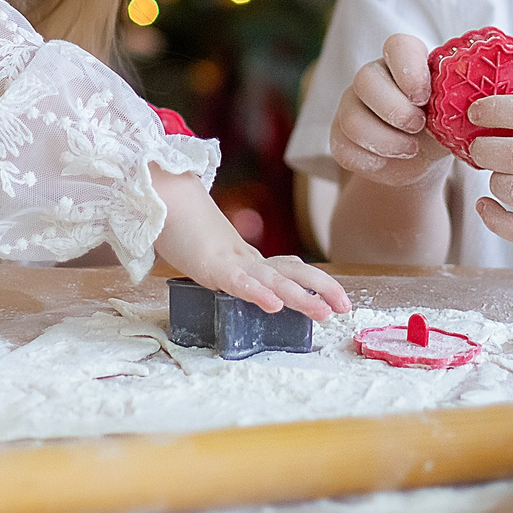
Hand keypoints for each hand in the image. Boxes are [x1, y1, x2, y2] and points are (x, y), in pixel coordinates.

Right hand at [152, 169, 350, 320]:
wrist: (166, 199)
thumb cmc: (188, 231)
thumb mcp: (218, 259)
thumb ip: (238, 272)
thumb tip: (256, 289)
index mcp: (252, 260)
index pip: (293, 270)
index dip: (319, 282)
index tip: (339, 300)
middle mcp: (249, 260)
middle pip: (294, 273)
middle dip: (323, 289)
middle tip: (345, 307)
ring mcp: (233, 261)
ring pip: (274, 280)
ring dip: (300, 297)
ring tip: (322, 312)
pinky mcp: (213, 266)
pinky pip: (239, 282)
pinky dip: (257, 293)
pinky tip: (273, 305)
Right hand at [327, 33, 449, 187]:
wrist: (420, 158)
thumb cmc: (441, 125)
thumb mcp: (454, 111)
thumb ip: (459, 101)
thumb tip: (481, 101)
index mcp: (404, 60)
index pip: (397, 45)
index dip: (408, 69)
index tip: (424, 96)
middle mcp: (373, 76)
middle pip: (365, 80)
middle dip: (395, 109)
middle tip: (420, 127)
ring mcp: (351, 104)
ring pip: (352, 118)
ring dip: (386, 141)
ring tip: (411, 150)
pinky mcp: (340, 136)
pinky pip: (344, 147)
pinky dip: (371, 161)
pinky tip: (391, 162)